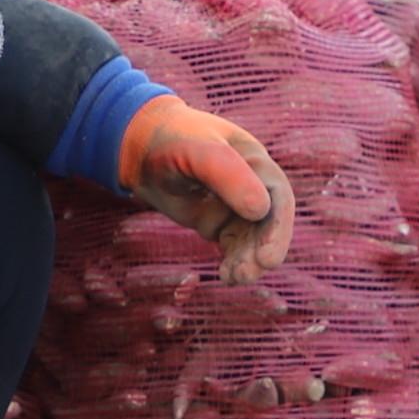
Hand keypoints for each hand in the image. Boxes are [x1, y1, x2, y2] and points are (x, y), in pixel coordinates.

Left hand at [117, 98, 296, 282]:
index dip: (277, 227)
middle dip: (263, 249)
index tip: (267, 257)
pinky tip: (226, 276)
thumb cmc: (171, 140)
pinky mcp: (218, 222)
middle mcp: (252, 184)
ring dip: (246, 260)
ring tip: (233, 278)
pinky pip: (233, 246)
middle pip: (268, 223)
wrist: (141, 151)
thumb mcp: (198, 152)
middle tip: (252, 272)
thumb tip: (260, 210)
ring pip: (251, 239)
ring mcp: (235, 206)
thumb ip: (228, 175)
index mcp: (255, 161)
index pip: (277, 196)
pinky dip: (232, 261)